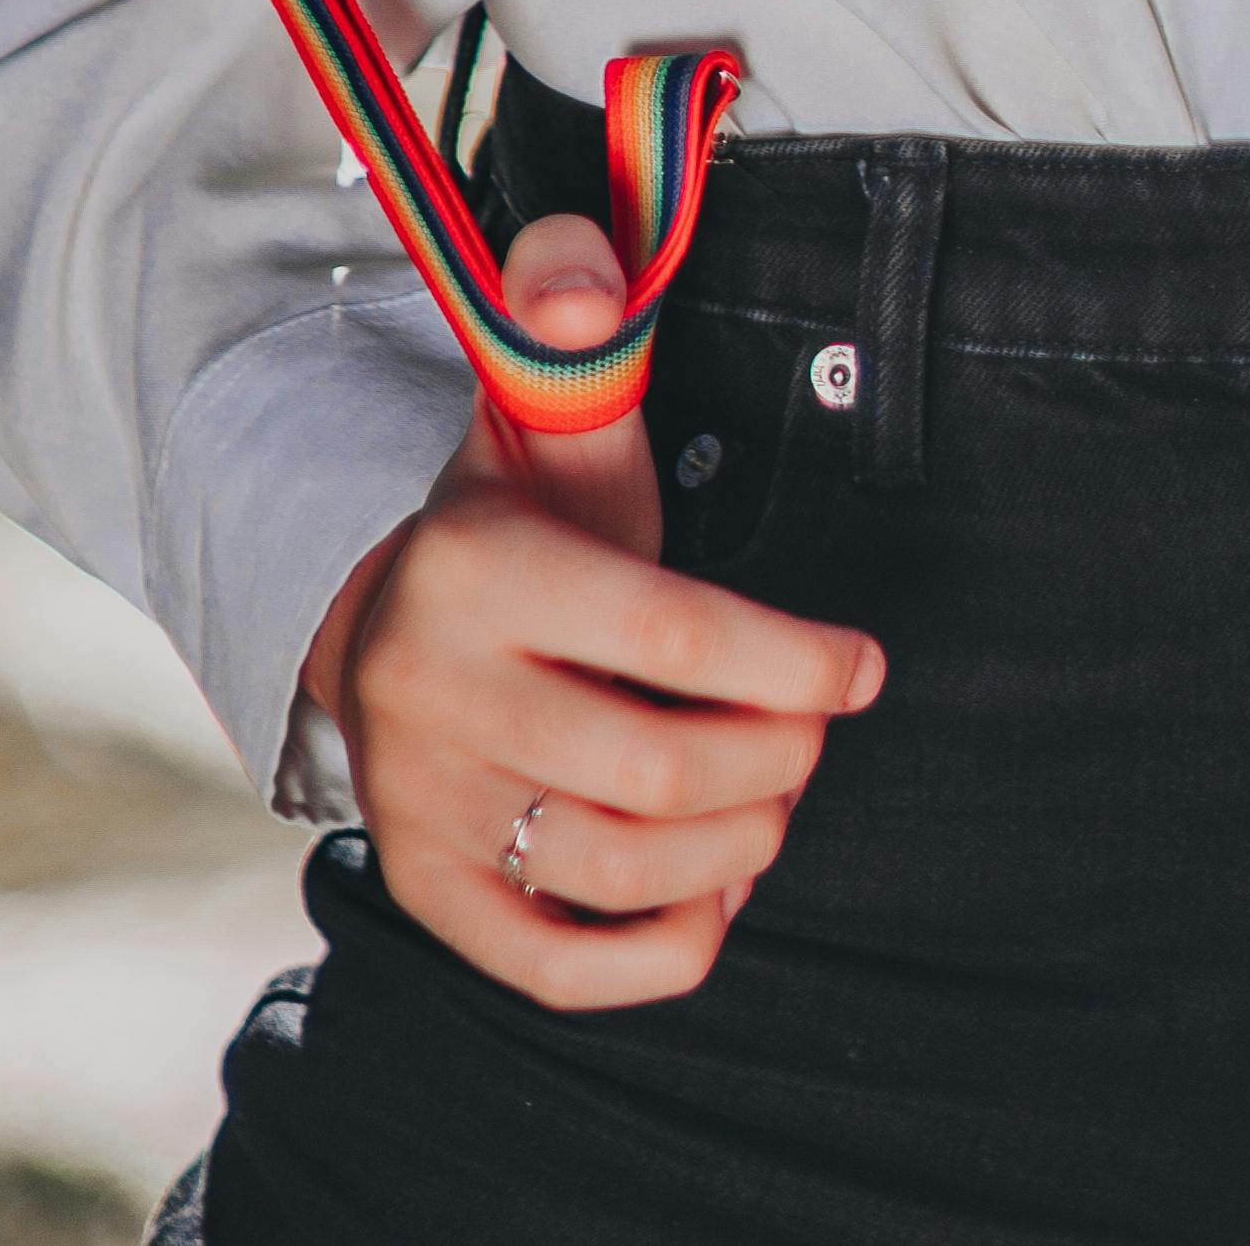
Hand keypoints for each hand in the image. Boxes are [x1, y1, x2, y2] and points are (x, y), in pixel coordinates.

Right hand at [303, 208, 885, 1008]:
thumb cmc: (521, 524)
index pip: (670, 630)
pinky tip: (715, 889)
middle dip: (780, 758)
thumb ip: (570, 308)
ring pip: (624, 868)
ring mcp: (421, 807)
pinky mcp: (426, 895)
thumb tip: (580, 282)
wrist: (384, 625)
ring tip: (776, 800)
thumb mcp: (548, 410)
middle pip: (662, 765)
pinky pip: (559, 967)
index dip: (794, 660)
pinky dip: (664, 948)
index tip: (865, 668)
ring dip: (742, 847)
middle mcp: (433, 693)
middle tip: (815, 736)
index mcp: (478, 566)